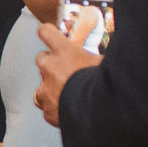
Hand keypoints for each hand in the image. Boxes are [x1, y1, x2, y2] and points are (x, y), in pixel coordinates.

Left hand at [33, 10, 102, 126]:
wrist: (100, 114)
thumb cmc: (105, 86)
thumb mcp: (104, 64)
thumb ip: (94, 57)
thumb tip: (99, 54)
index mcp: (64, 52)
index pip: (46, 32)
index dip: (49, 34)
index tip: (51, 36)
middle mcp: (50, 68)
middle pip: (42, 58)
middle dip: (52, 63)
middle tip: (68, 71)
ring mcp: (45, 89)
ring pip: (42, 84)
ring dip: (52, 87)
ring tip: (71, 93)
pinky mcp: (46, 108)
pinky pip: (47, 105)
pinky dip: (55, 107)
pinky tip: (69, 108)